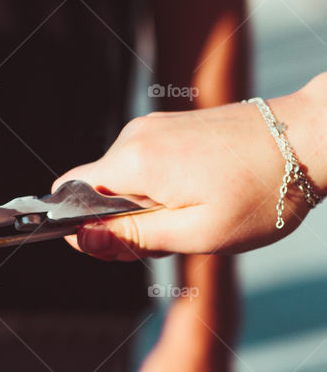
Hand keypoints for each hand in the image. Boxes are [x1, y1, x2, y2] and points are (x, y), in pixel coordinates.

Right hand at [55, 77, 326, 259]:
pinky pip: (144, 162)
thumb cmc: (261, 193)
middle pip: (96, 188)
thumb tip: (82, 239)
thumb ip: (133, 237)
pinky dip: (159, 187)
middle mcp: (136, 136)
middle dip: (120, 221)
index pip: (69, 193)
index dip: (85, 228)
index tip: (124, 247)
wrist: (309, 139)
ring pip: (121, 178)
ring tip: (195, 214)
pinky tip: (200, 195)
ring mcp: (154, 126)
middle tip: (172, 237)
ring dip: (143, 206)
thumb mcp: (197, 232)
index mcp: (135, 162)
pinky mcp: (172, 124)